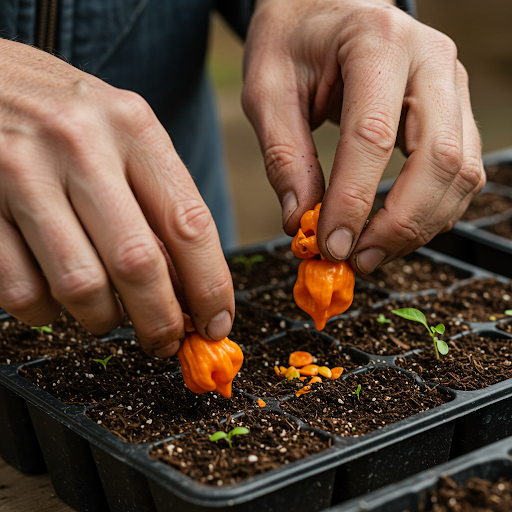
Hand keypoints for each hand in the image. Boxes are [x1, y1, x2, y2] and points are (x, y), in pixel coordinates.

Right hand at [0, 40, 233, 355]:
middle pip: (138, 264)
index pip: (189, 224)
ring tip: (109, 316)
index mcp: (132, 127)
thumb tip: (186, 286)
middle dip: (160, 320)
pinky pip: (22, 289)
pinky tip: (56, 300)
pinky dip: (46, 312)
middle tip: (166, 341)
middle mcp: (80, 145)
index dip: (210, 286)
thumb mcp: (123, 134)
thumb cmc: (66, 114)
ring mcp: (22, 173)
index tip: (216, 322)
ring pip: (81, 285)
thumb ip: (157, 201)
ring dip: (103, 319)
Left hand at [243, 0, 484, 272]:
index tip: (330, 246)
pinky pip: (460, 172)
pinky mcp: (454, 110)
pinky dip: (431, 212)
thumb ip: (283, 156)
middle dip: (398, 224)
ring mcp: (451, 84)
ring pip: (459, 172)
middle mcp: (430, 60)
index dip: (353, 201)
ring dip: (418, 226)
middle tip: (357, 259)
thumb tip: (298, 221)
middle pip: (437, 158)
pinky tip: (394, 230)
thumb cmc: (293, 43)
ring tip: (370, 253)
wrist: (326, 8)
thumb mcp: (267, 90)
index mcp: (376, 43)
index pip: (372, 136)